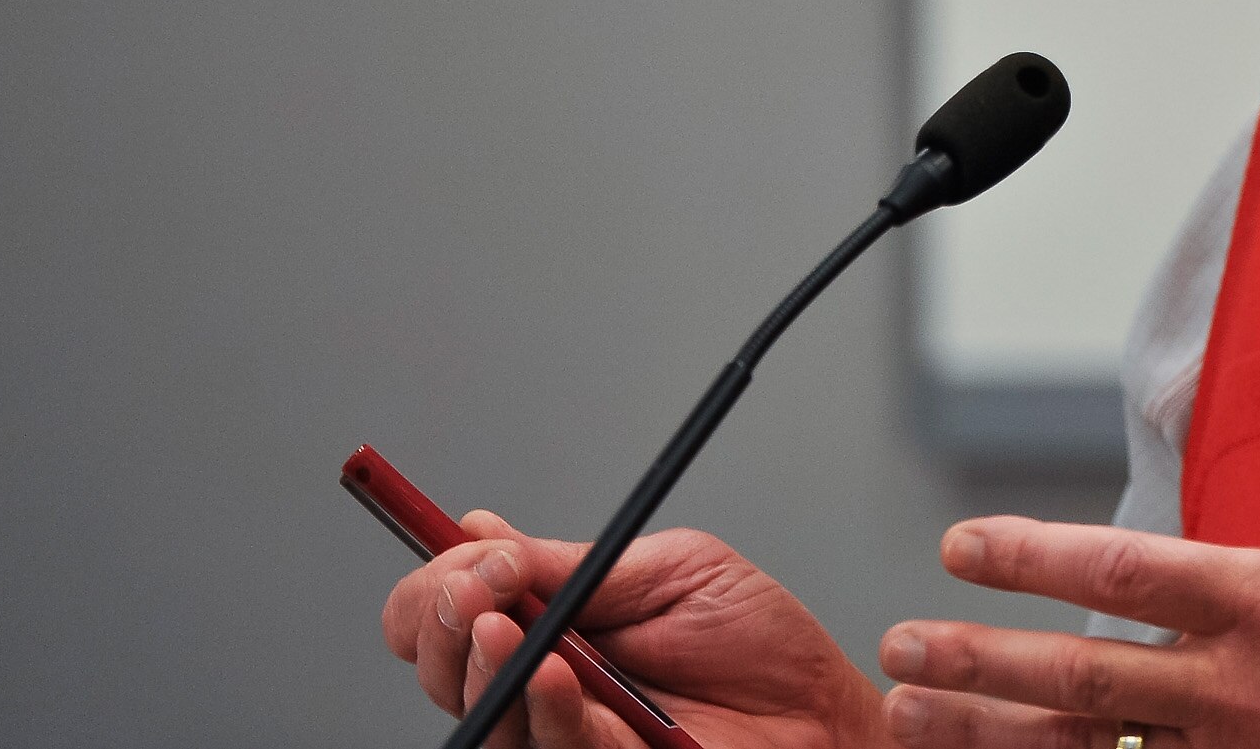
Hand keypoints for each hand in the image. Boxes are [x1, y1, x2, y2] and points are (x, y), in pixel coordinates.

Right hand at [382, 510, 890, 748]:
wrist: (822, 708)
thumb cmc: (759, 643)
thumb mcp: (670, 570)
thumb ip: (575, 564)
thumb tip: (476, 531)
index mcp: (553, 626)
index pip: (453, 613)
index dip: (436, 585)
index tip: (472, 555)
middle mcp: (545, 685)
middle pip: (444, 668)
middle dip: (440, 621)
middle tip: (472, 589)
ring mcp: (568, 733)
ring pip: (486, 716)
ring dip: (481, 667)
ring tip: (497, 624)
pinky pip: (555, 746)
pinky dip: (543, 708)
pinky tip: (549, 674)